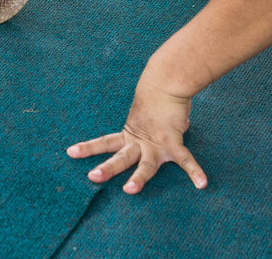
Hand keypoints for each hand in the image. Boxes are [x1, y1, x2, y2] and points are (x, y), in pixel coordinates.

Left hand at [66, 78, 207, 193]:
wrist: (166, 80)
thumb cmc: (157, 95)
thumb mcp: (145, 113)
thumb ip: (150, 127)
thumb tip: (164, 128)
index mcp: (130, 134)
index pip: (105, 142)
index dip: (88, 148)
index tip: (70, 153)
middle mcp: (139, 141)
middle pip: (120, 157)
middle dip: (107, 168)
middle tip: (92, 177)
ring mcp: (155, 143)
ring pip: (144, 165)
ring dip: (138, 178)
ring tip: (129, 190)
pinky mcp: (173, 141)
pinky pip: (185, 159)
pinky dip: (195, 171)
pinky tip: (202, 183)